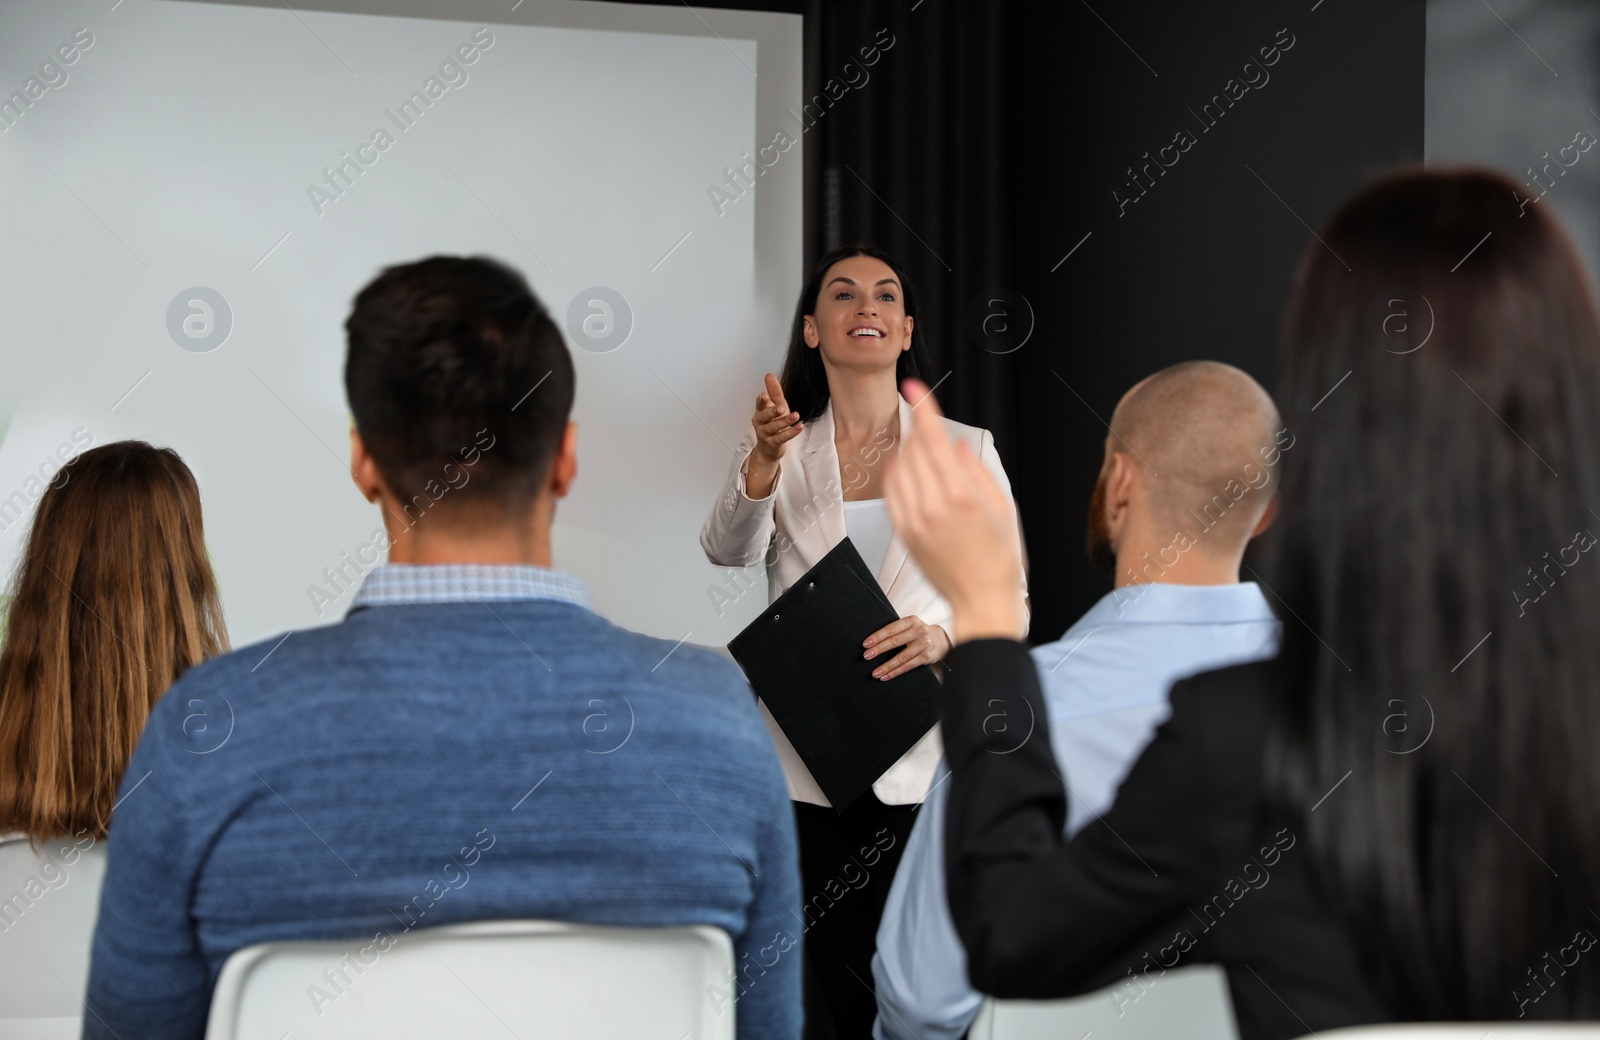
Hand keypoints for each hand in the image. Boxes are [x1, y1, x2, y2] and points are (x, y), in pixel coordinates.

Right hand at [752, 373, 802, 462]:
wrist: (769, 448)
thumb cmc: (773, 423)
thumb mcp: (776, 406)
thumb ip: (774, 392)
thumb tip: (769, 375)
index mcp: (760, 410)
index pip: (759, 403)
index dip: (761, 400)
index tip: (765, 395)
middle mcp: (760, 422)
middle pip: (764, 416)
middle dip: (772, 411)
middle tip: (781, 408)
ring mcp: (765, 433)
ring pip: (774, 427)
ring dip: (785, 421)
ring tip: (796, 416)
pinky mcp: (772, 443)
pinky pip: (781, 438)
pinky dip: (791, 432)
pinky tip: (799, 427)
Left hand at [863, 615, 950, 680]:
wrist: (940, 640)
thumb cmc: (917, 633)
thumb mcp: (909, 626)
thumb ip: (896, 630)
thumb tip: (872, 641)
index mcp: (911, 621)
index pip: (891, 629)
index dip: (877, 636)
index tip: (865, 644)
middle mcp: (919, 631)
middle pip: (895, 642)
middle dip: (879, 650)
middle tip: (866, 656)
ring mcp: (923, 645)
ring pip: (901, 657)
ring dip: (886, 666)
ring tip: (875, 672)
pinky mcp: (926, 657)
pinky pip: (907, 666)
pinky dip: (895, 672)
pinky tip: (885, 676)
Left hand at [884, 378, 1025, 643]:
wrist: (981, 599)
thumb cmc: (999, 557)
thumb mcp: (1002, 507)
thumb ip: (977, 471)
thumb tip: (955, 446)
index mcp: (962, 495)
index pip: (934, 439)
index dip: (923, 408)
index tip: (914, 388)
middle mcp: (933, 506)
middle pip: (914, 449)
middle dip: (919, 429)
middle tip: (927, 421)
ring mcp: (914, 521)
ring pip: (899, 467)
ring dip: (908, 450)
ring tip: (923, 449)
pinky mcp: (903, 533)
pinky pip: (891, 492)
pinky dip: (895, 473)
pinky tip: (904, 468)